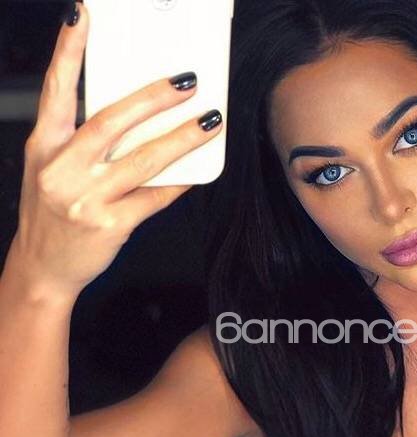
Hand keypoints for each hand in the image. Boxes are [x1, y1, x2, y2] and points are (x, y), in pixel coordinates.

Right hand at [9, 2, 222, 302]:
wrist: (44, 268)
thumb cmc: (53, 213)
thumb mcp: (51, 170)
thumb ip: (81, 142)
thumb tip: (138, 117)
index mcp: (43, 147)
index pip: (56, 91)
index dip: (69, 51)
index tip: (84, 16)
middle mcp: (61, 169)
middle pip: (111, 122)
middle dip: (152, 98)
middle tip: (187, 81)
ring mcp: (86, 198)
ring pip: (143, 160)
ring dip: (181, 138)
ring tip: (209, 122)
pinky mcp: (110, 225)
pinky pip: (155, 197)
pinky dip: (179, 182)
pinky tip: (200, 169)